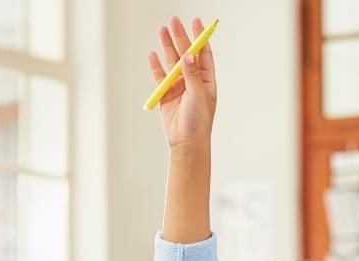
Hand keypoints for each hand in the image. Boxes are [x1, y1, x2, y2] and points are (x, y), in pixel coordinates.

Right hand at [147, 17, 216, 150]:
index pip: (203, 53)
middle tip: (174, 21)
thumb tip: (188, 55)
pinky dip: (156, 65)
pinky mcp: (166, 94)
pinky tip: (153, 54)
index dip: (200, 37)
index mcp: (206, 79)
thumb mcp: (198, 95)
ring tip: (162, 30)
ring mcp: (179, 86)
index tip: (196, 21)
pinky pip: (160, 76)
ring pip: (171, 62)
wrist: (186, 142)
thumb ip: (192, 75)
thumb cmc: (199, 122)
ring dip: (167, 46)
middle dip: (180, 37)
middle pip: (185, 53)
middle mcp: (192, 80)